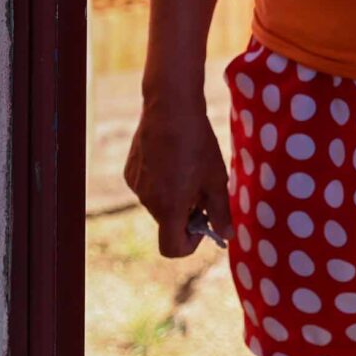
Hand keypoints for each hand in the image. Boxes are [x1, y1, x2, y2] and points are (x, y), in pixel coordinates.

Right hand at [125, 92, 230, 257]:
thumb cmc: (197, 143)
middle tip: (201, 187)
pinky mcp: (129, 170)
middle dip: (185, 213)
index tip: (203, 223)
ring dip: (173, 196)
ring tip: (187, 167)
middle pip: (167, 223)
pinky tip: (171, 157)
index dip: (190, 244)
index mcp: (169, 208)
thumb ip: (220, 212)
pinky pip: (147, 187)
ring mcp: (136, 185)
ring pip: (158, 203)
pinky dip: (160, 181)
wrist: (170, 106)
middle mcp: (148, 201)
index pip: (172, 248)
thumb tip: (226, 235)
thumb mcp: (216, 179)